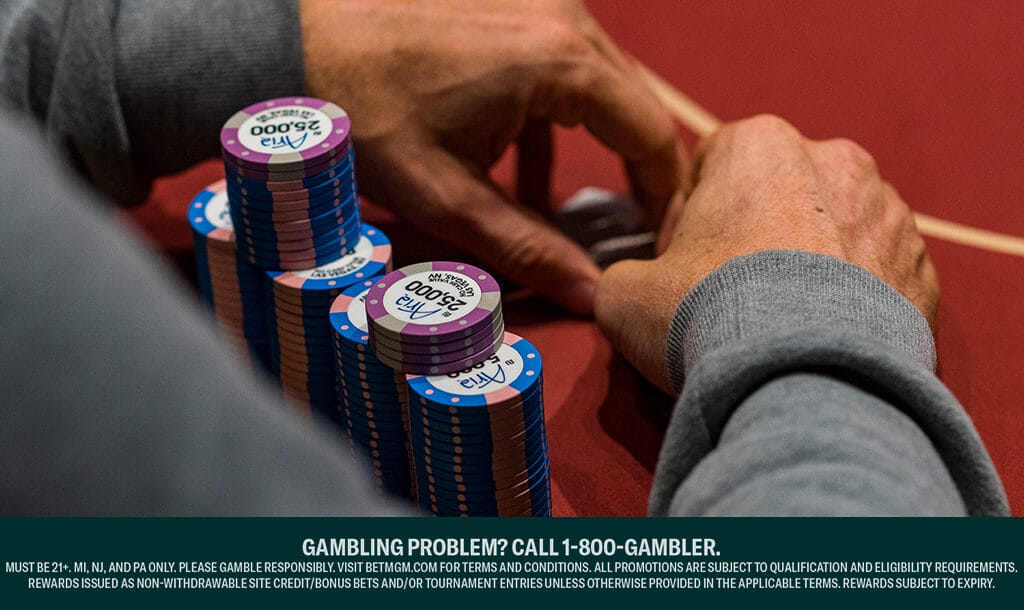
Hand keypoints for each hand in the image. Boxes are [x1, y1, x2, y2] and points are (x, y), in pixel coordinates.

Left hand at [300, 0, 683, 314]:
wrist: (290, 43)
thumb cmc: (361, 114)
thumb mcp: (448, 198)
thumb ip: (528, 248)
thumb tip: (591, 295)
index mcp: (559, 60)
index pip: (650, 134)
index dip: (662, 197)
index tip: (657, 242)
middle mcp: (560, 17)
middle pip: (631, 105)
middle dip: (633, 173)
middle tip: (625, 235)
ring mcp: (534, 1)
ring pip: (597, 85)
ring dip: (590, 148)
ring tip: (566, 213)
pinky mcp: (508, 2)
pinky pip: (556, 64)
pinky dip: (551, 118)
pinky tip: (518, 168)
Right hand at [594, 115, 938, 391]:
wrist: (806, 377)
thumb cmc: (706, 315)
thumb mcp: (623, 297)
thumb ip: (623, 277)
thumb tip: (633, 289)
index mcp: (759, 144)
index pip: (712, 165)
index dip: (688, 218)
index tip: (680, 266)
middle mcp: (834, 160)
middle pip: (778, 194)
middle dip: (754, 236)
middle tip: (730, 297)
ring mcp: (890, 213)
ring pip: (833, 232)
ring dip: (808, 267)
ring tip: (782, 325)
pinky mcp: (925, 269)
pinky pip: (876, 277)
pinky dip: (852, 302)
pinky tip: (823, 342)